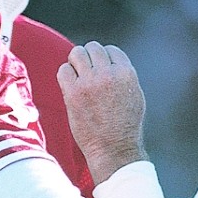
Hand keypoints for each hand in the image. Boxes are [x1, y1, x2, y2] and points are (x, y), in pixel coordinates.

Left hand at [57, 41, 147, 183]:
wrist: (114, 148)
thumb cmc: (126, 125)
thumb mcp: (135, 95)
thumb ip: (124, 76)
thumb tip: (111, 63)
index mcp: (126, 73)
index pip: (111, 50)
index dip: (104, 58)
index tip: (101, 70)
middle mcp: (108, 74)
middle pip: (93, 48)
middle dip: (89, 58)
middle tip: (87, 72)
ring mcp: (90, 82)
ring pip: (76, 53)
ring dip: (76, 62)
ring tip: (78, 76)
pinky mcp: (73, 93)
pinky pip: (63, 70)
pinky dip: (66, 75)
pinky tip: (70, 86)